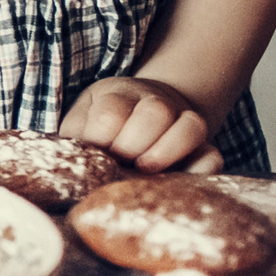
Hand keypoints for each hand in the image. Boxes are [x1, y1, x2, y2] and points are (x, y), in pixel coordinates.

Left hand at [61, 77, 222, 173]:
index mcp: (117, 95)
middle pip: (155, 112)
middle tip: (121, 162)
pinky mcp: (203, 147)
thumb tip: (62, 161)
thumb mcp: (80, 122)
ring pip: (190, 126)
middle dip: (133, 144)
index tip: (97, 151)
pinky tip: (179, 181)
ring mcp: (182, 122)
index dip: (102, 137)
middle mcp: (154, 103)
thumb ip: (75, 136)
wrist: (143, 112)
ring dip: (166, 151)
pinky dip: (201, 170)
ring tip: (145, 170)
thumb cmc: (100, 125)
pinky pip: (213, 156)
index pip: (112, 112)